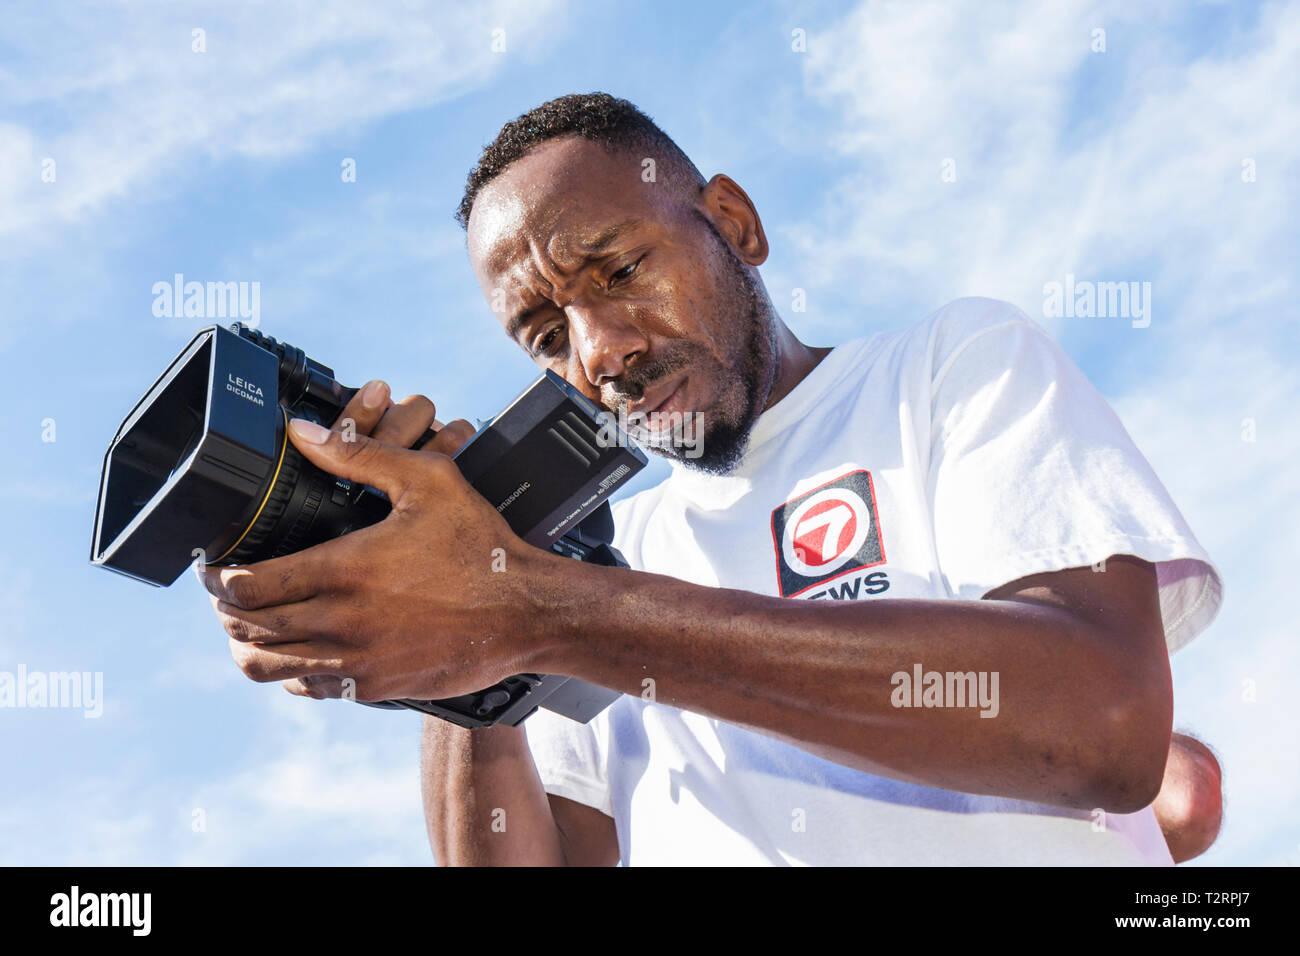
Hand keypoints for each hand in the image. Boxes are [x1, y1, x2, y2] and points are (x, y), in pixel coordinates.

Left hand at [199, 382, 553, 702]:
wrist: (527, 613)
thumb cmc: (480, 546)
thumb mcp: (428, 480)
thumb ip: (358, 454)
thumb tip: (302, 432)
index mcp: (343, 570)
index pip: (245, 586)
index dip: (217, 577)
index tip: (215, 567)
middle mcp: (341, 623)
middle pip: (245, 630)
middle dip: (225, 611)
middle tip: (226, 594)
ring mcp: (356, 661)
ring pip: (268, 667)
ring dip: (248, 646)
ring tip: (247, 626)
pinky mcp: (375, 687)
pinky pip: (310, 687)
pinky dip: (292, 670)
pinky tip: (301, 649)